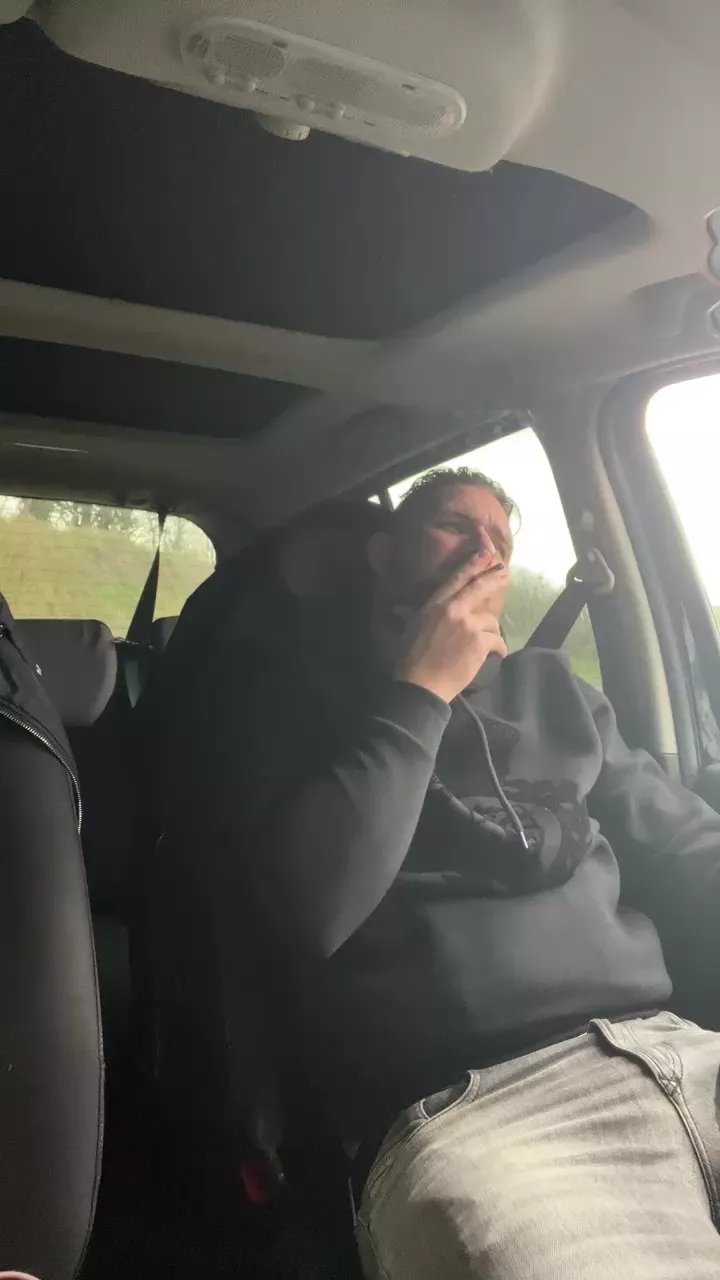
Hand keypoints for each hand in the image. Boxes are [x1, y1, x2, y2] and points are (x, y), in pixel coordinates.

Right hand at [394, 554, 507, 702]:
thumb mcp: (408, 630)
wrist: (421, 684)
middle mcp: (453, 609)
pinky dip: (498, 648)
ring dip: (490, 631)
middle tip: (505, 572)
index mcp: (434, 604)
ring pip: (490, 620)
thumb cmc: (409, 658)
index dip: (473, 564)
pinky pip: (497, 640)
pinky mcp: (479, 642)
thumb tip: (399, 609)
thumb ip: (411, 615)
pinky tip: (498, 654)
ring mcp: (468, 625)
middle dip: (494, 578)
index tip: (486, 553)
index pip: (457, 579)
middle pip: (479, 588)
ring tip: (488, 643)